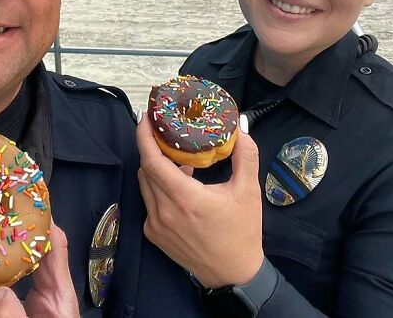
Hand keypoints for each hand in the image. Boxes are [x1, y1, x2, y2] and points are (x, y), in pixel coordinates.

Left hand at [136, 114, 263, 288]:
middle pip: (145, 168)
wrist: (233, 274)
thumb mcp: (248, 192)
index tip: (146, 118)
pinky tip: (176, 186)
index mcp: (186, 199)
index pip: (152, 161)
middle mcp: (165, 212)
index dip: (144, 136)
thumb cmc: (241, 232)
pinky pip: (148, 200)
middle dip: (150, 146)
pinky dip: (157, 187)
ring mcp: (156, 225)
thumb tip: (240, 130)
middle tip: (162, 131)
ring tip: (174, 158)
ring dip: (154, 167)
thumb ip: (245, 157)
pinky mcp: (153, 234)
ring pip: (144, 184)